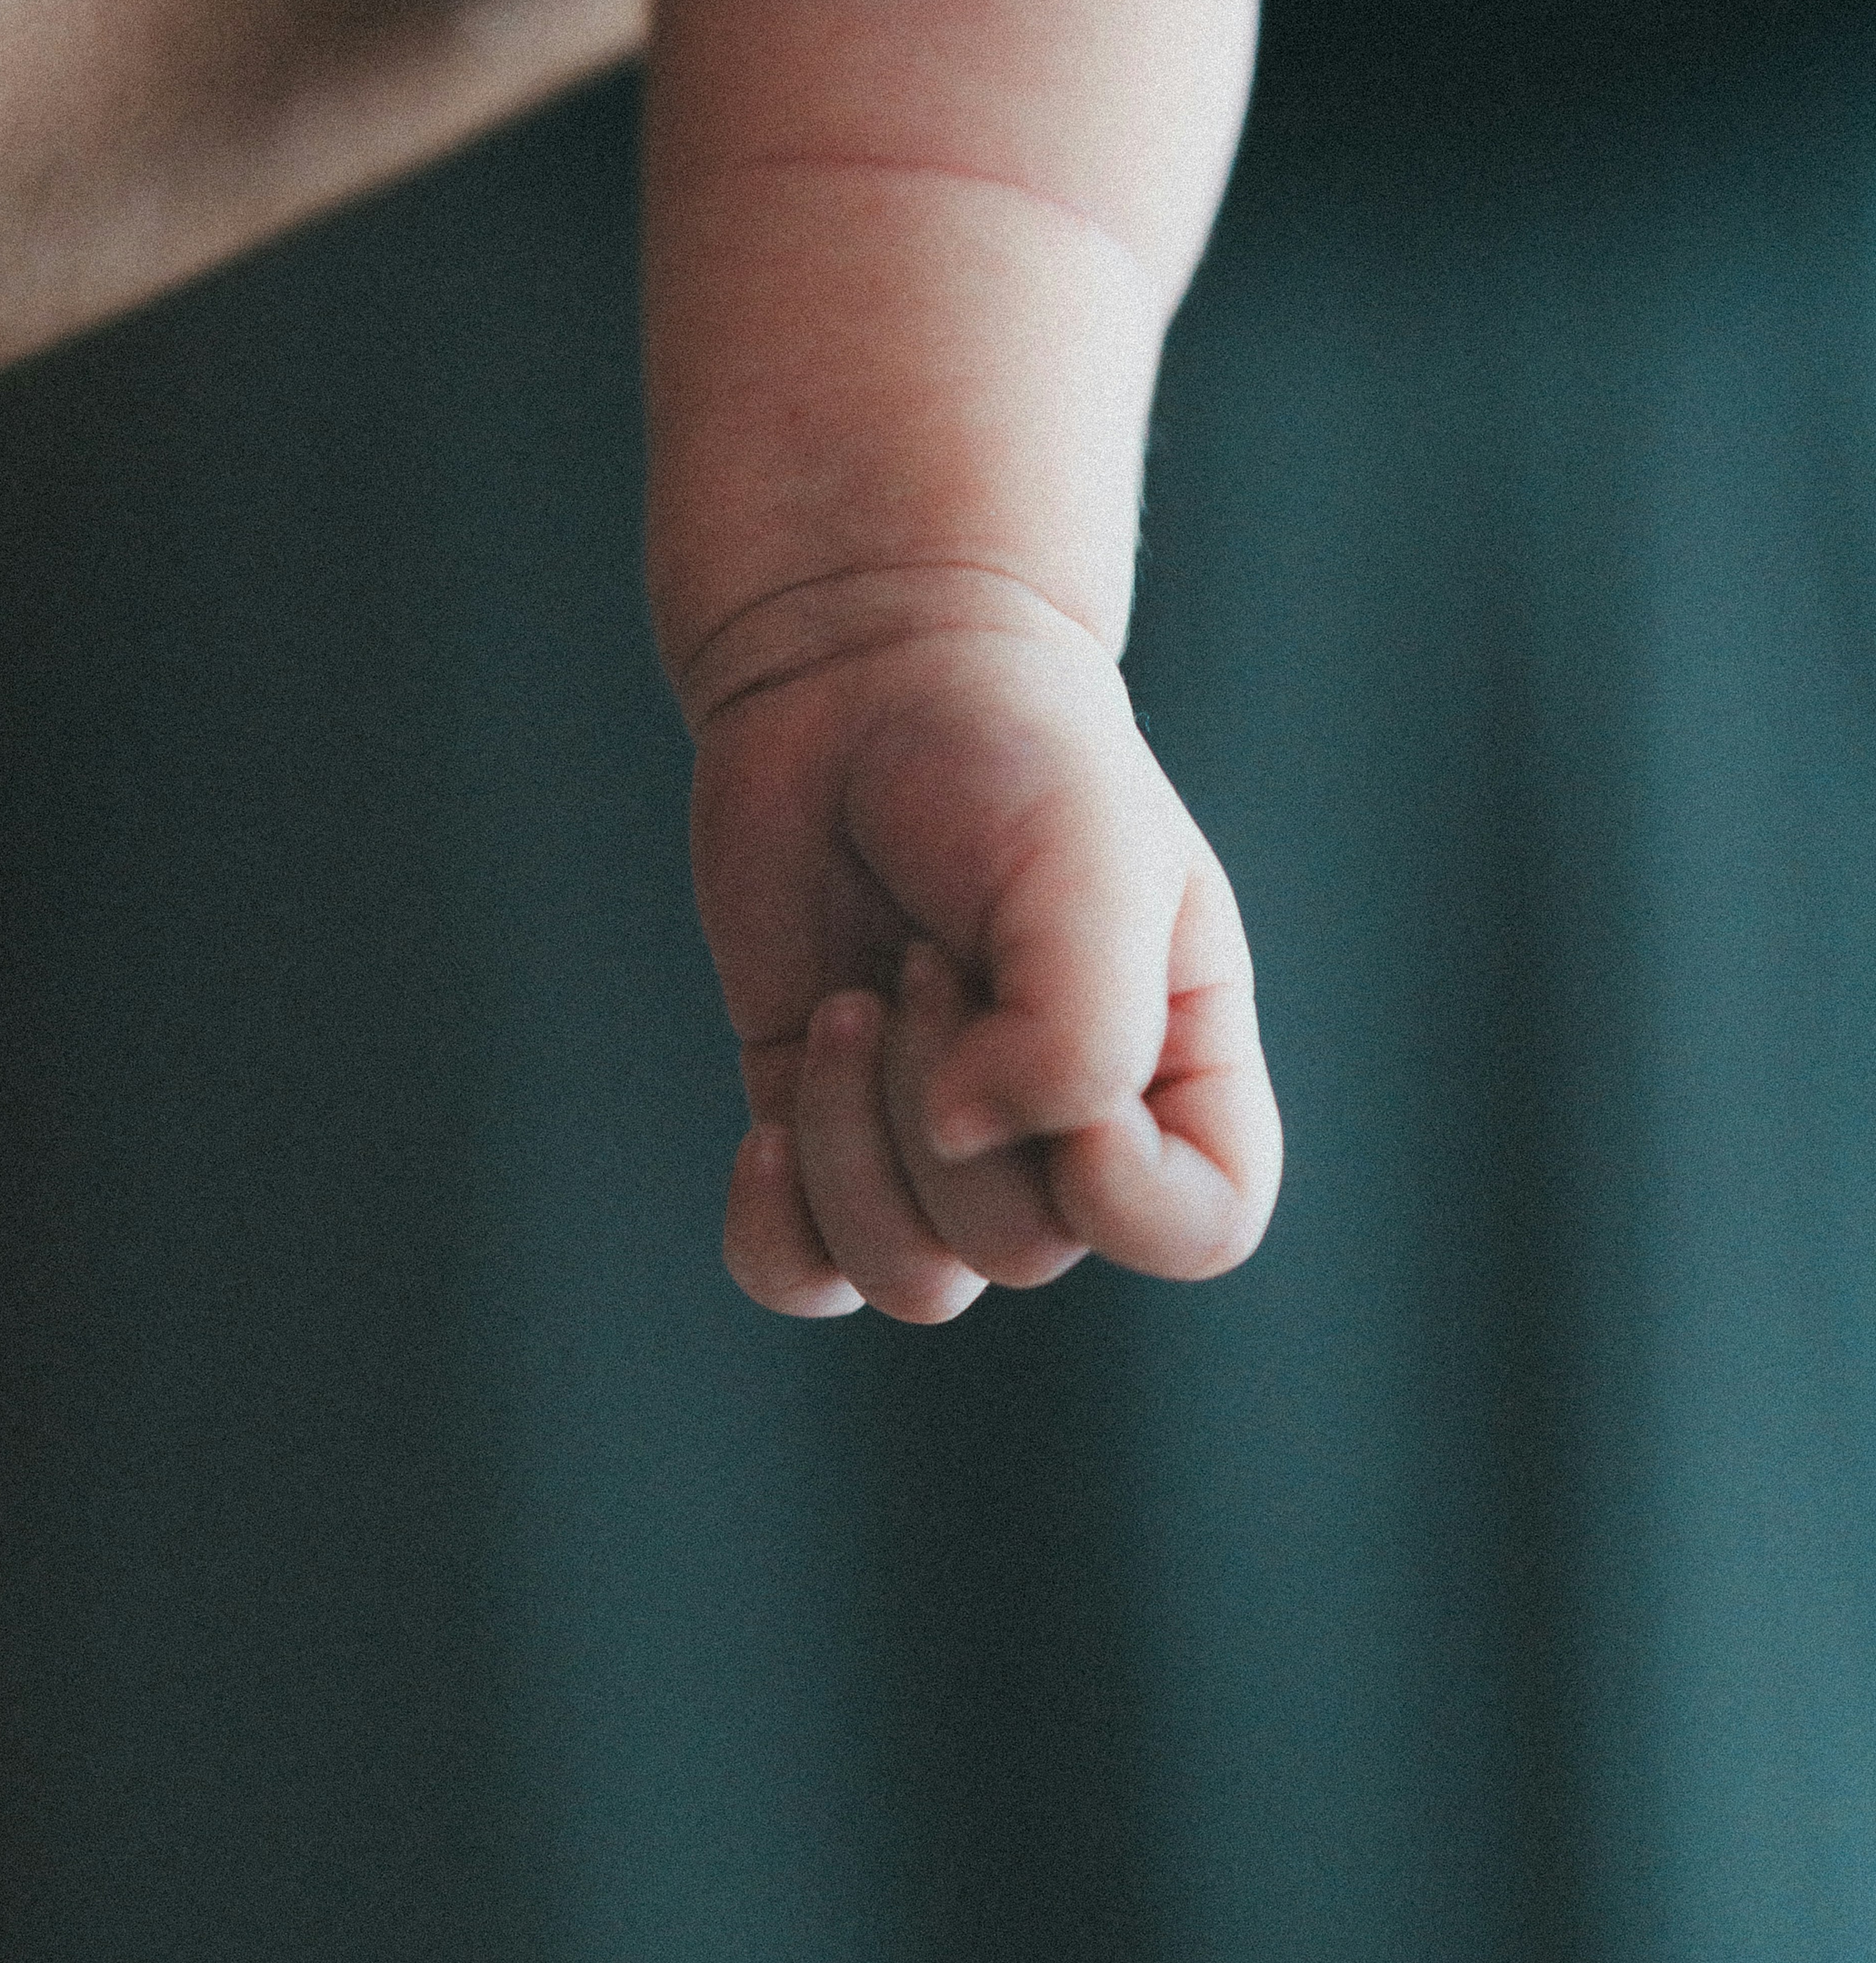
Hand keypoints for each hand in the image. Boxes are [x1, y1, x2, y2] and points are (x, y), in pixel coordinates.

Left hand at [685, 570, 1281, 1321]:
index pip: (1201, 1228)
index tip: (1053, 1038)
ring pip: (910, 1280)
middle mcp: (1071, 1132)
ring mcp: (942, 1145)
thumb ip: (1075, 1032)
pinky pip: (799, 1277)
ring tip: (853, 996)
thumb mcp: (1086, 866)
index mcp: (1179, 1069)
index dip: (1123, 1187)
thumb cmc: (1008, 757)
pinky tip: (761, 1129)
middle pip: (1023, 1248)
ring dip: (855, 1143)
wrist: (863, 682)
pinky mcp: (822, 1132)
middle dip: (944, 1096)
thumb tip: (959, 1141)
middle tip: (923, 950)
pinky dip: (777, 1228)